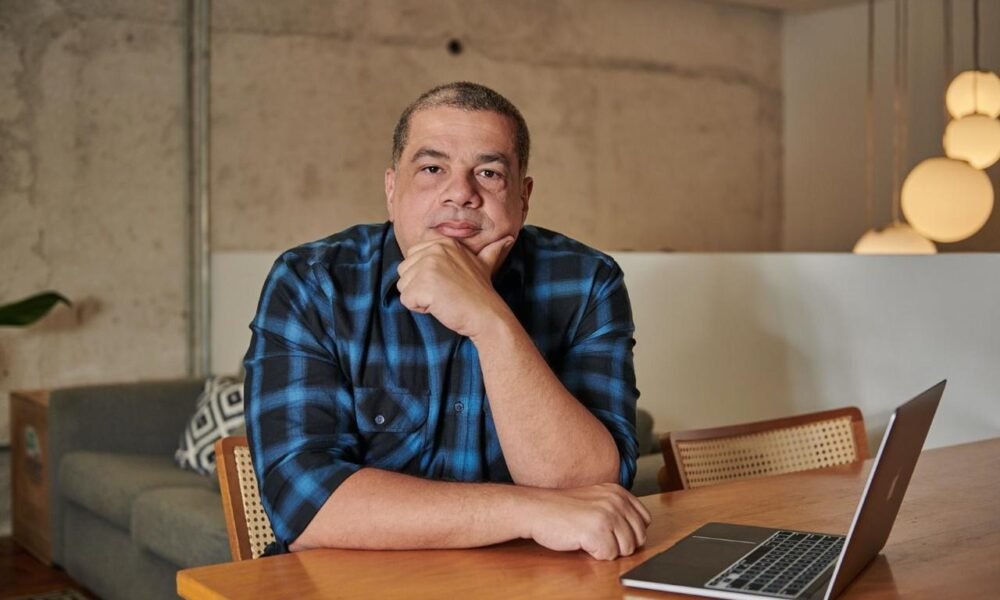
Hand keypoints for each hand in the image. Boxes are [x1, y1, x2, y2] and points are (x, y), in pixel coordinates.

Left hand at [396, 236, 513, 336]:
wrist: (486, 315)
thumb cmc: (481, 293)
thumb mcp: (485, 264)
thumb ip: (491, 250)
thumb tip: (509, 239)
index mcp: (442, 242)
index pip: (412, 256)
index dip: (426, 274)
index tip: (447, 280)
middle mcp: (433, 250)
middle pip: (404, 271)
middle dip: (420, 286)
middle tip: (445, 291)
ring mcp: (427, 267)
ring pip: (403, 286)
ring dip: (419, 298)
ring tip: (443, 298)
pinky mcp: (422, 286)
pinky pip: (406, 300)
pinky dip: (420, 308)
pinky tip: (439, 306)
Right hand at [521, 483, 651, 559]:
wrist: (536, 509)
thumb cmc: (562, 508)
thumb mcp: (596, 498)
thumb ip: (618, 508)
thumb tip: (638, 531)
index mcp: (618, 492)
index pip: (644, 520)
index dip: (631, 532)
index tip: (613, 533)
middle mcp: (616, 502)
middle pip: (638, 537)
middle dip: (621, 544)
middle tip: (599, 538)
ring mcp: (607, 516)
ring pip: (626, 549)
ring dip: (608, 550)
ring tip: (589, 538)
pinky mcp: (597, 532)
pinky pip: (609, 556)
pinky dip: (596, 554)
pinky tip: (582, 542)